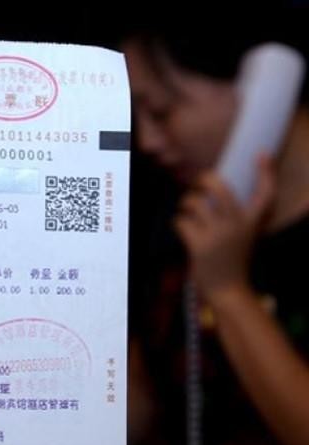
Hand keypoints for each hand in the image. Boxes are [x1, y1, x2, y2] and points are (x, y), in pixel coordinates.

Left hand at [174, 157, 274, 304]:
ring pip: (195, 203)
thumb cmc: (232, 259)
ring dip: (186, 203)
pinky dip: (178, 223)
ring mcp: (219, 236)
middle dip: (204, 180)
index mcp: (253, 222)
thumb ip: (235, 215)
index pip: (266, 193)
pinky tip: (182, 229)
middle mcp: (238, 226)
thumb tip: (212, 190)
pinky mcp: (200, 246)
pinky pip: (181, 222)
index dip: (265, 172)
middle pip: (220, 188)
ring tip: (187, 210)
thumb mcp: (244, 235)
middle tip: (198, 185)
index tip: (261, 155)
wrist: (228, 290)